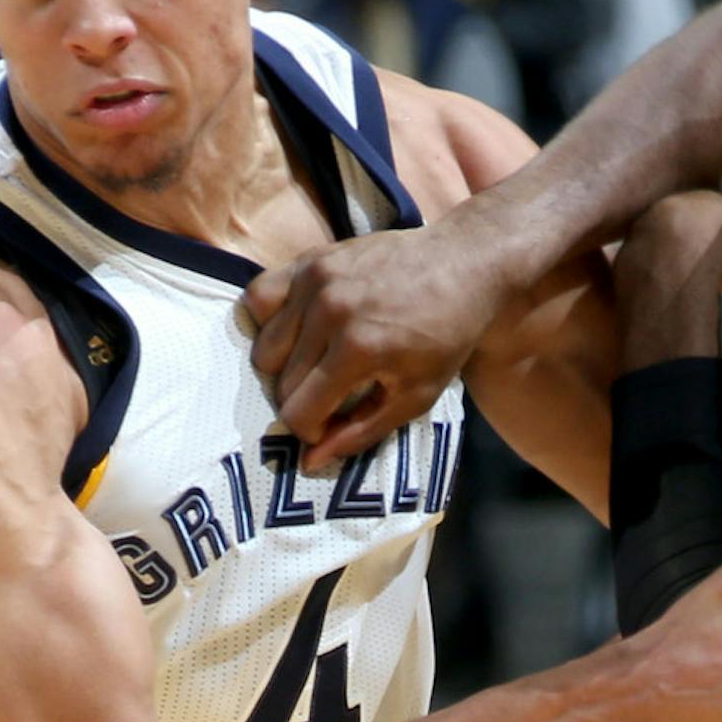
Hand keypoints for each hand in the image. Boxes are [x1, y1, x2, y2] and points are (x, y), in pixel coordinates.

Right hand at [246, 212, 514, 463]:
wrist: (462, 266)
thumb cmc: (445, 337)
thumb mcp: (415, 397)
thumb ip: (359, 432)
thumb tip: (309, 462)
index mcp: (357, 349)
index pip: (298, 412)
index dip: (311, 431)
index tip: (330, 426)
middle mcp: (329, 312)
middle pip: (281, 383)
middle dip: (302, 402)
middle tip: (329, 397)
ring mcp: (315, 281)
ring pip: (265, 347)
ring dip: (283, 368)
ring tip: (313, 365)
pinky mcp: (310, 260)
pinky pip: (259, 298)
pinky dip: (268, 322)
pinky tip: (295, 331)